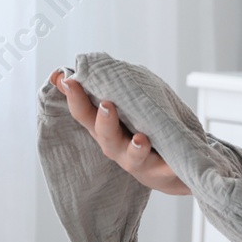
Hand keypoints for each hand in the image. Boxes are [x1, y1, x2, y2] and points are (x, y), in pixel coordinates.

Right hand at [49, 67, 190, 195]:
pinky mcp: (161, 170)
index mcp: (104, 127)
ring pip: (133, 156)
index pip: (85, 112)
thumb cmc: (142, 127)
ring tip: (141, 139)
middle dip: (104, 121)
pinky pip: (165, 169)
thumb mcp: (125, 104)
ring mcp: (138, 160)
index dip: (74, 97)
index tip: (67, 79)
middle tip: (107, 105)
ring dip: (136, 147)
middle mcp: (116, 146)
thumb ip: (106, 86)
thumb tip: (68, 71)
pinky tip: (174, 162)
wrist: (170, 163)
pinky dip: (169, 166)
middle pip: (105, 136)